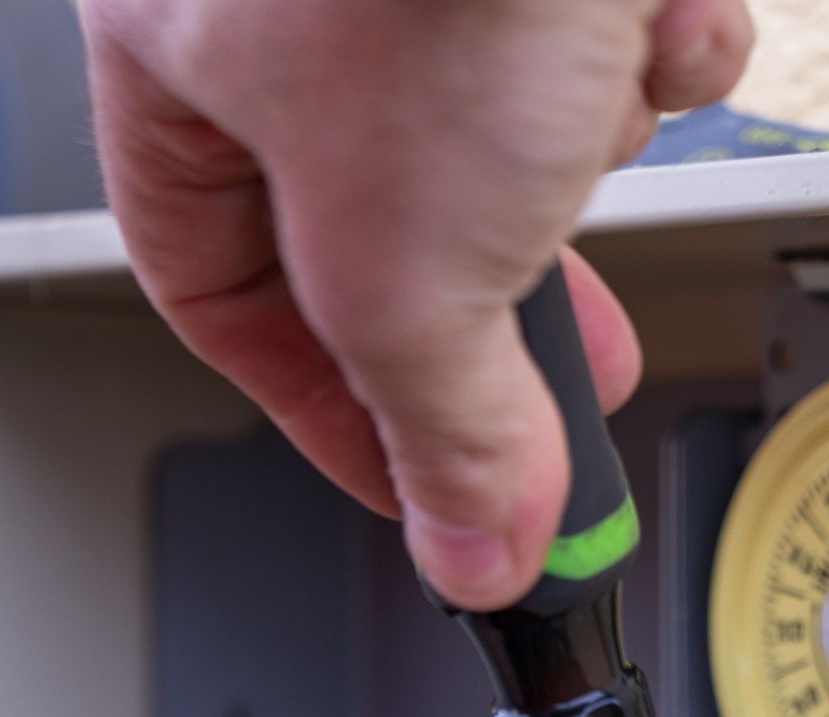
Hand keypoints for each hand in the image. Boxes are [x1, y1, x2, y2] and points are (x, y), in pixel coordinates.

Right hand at [80, 0, 751, 607]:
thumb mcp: (407, 271)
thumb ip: (443, 434)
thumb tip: (475, 550)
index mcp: (174, 55)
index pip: (226, 296)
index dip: (335, 424)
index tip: (432, 496)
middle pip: (393, 206)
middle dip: (500, 293)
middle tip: (563, 382)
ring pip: (517, 98)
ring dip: (579, 133)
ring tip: (587, 106)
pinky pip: (611, 1)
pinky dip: (654, 28)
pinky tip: (654, 10)